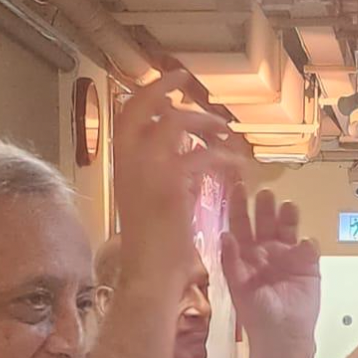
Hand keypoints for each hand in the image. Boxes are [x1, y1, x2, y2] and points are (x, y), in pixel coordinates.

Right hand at [113, 72, 241, 290]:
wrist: (148, 273)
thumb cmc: (152, 245)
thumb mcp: (149, 199)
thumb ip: (162, 172)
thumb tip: (186, 151)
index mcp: (121, 166)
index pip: (126, 115)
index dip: (147, 94)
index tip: (169, 84)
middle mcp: (129, 162)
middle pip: (142, 108)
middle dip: (165, 89)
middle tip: (189, 83)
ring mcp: (148, 171)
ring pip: (174, 123)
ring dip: (202, 122)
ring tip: (223, 130)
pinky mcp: (171, 185)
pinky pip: (201, 155)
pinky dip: (222, 155)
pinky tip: (235, 164)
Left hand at [222, 186, 319, 357]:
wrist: (282, 338)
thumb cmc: (256, 316)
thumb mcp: (238, 288)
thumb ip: (232, 262)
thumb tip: (225, 235)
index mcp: (245, 255)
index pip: (241, 224)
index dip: (239, 206)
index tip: (237, 187)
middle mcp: (266, 251)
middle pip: (265, 220)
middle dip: (265, 206)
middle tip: (266, 193)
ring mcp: (288, 256)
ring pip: (288, 228)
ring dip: (288, 217)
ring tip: (288, 207)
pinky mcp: (308, 266)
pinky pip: (309, 248)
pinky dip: (307, 243)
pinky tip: (304, 244)